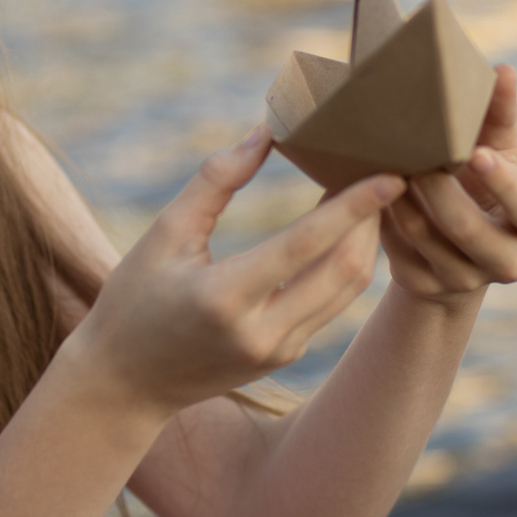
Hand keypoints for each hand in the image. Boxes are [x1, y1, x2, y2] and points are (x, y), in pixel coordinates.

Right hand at [66, 125, 405, 418]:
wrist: (126, 383)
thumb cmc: (136, 298)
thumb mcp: (164, 233)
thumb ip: (215, 181)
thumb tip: (265, 133)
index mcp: (225, 298)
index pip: (305, 245)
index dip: (352, 207)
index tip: (390, 174)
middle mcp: (261, 332)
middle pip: (344, 271)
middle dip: (372, 220)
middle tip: (385, 172)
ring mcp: (279, 350)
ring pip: (348, 291)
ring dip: (366, 242)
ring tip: (373, 196)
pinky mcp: (286, 355)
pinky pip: (332, 304)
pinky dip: (346, 264)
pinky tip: (346, 231)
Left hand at [379, 64, 516, 306]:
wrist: (455, 240)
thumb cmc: (482, 180)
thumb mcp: (497, 149)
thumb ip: (498, 113)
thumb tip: (502, 69)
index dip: (506, 185)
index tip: (477, 154)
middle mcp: (511, 261)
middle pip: (469, 229)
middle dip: (438, 190)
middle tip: (413, 154)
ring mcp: (467, 279)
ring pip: (428, 240)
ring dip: (402, 201)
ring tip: (383, 165)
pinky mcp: (427, 285)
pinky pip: (399, 252)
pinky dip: (383, 219)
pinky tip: (368, 190)